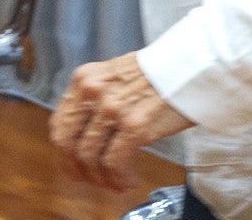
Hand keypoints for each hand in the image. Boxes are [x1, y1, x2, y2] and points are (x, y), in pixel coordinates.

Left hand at [48, 53, 194, 190]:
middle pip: (67, 143)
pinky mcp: (134, 125)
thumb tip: (84, 133)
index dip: (64, 151)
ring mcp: (112, 108)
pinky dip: (118, 178)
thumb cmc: (157, 74)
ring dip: (101, 178)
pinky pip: (114, 162)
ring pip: (89, 157)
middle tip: (90, 180)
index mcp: (84, 79)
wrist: (191, 67)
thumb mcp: (114, 77)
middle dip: (76, 169)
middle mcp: (92, 92)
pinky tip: (128, 181)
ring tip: (115, 183)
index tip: (72, 165)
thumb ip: (95, 99)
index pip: (59, 123)